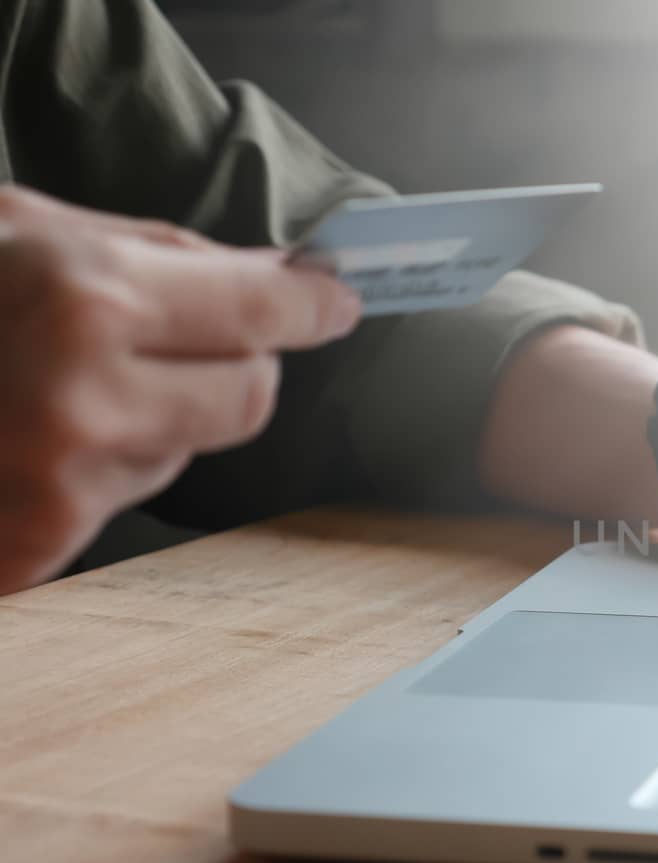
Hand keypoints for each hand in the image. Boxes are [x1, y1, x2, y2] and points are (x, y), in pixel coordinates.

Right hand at [0, 185, 361, 593]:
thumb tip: (276, 280)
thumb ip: (162, 255)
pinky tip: (31, 434)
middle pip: (251, 397)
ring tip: (63, 381)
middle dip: (233, 361)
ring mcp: (58, 486)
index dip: (312, 308)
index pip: (263, 318)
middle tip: (180, 336)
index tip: (336, 302)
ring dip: (158, 414)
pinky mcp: (34, 549)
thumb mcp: (29, 227)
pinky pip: (126, 496)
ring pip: (191, 449)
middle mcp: (82, 400)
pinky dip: (102, 464)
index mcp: (85, 301)